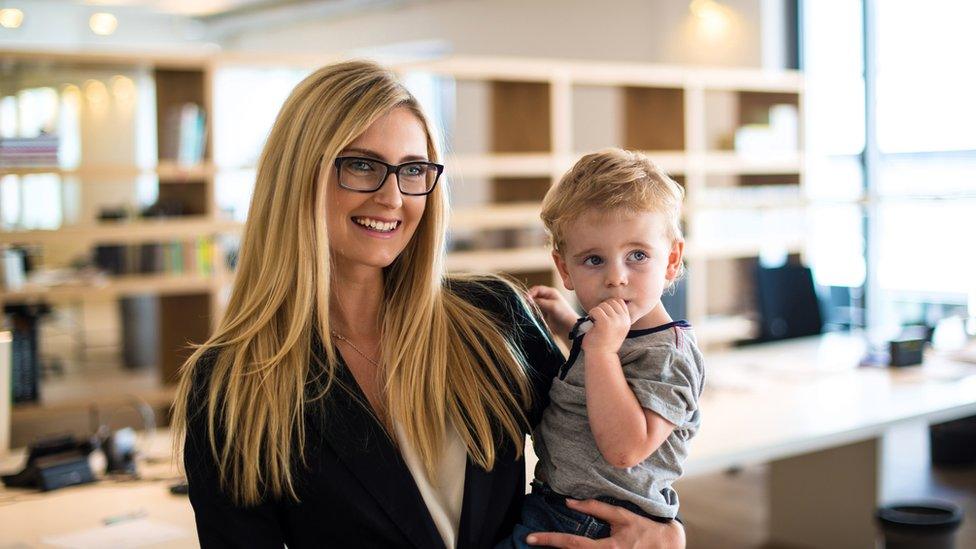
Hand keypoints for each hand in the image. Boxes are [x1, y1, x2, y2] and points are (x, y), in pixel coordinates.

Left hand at [526, 498, 684, 547]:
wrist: (668, 547)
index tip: (530, 538)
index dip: (549, 540)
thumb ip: (596, 508)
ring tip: (545, 543)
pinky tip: (564, 548)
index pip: (571, 544)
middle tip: (530, 541)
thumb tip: (570, 502)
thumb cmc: (645, 530)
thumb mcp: (621, 516)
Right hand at [528, 285, 578, 336]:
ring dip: (530, 306)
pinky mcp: (543, 313)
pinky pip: (534, 310)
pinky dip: (532, 312)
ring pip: (533, 303)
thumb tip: (527, 299)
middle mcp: (547, 297)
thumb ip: (539, 302)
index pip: (537, 289)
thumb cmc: (563, 314)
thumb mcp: (551, 306)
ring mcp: (545, 305)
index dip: (530, 293)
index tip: (526, 299)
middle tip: (525, 305)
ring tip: (528, 310)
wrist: (569, 327)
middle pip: (534, 295)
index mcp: (550, 292)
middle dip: (529, 300)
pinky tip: (531, 314)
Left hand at [581, 299, 629, 354]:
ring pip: (603, 305)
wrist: (601, 356)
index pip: (619, 301)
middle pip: (611, 301)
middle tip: (597, 318)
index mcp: (627, 321)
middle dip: (602, 307)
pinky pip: (596, 310)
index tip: (603, 315)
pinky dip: (591, 314)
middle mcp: (623, 320)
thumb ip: (616, 317)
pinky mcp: (605, 323)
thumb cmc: (604, 343)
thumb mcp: (615, 328)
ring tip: (595, 321)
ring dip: (596, 311)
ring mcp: (615, 321)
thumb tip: (609, 301)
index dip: (609, 305)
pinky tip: (592, 322)